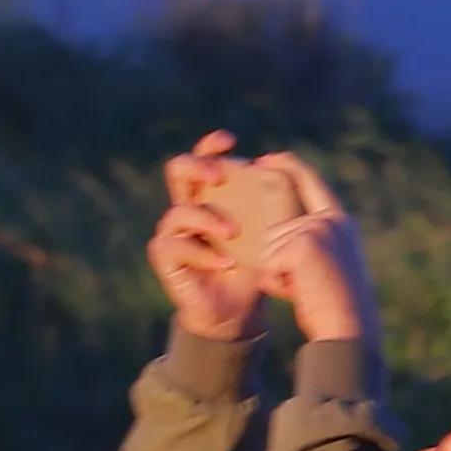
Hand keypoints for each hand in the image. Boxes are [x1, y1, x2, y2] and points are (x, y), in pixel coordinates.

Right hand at [150, 135, 254, 340]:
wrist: (240, 309)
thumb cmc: (256, 264)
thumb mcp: (270, 232)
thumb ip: (274, 203)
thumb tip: (285, 169)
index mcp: (211, 194)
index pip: (205, 158)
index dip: (211, 145)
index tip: (230, 141)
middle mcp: (188, 206)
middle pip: (177, 169)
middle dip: (197, 166)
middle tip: (220, 175)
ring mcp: (173, 230)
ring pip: (178, 211)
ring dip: (208, 218)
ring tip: (234, 232)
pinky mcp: (165, 255)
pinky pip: (176, 244)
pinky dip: (204, 253)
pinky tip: (227, 262)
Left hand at [229, 150, 371, 347]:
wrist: (349, 331)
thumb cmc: (335, 307)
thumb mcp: (328, 266)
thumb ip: (307, 242)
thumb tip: (272, 233)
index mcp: (340, 220)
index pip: (309, 180)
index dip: (286, 165)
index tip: (265, 160)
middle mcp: (331, 220)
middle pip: (276, 226)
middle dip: (277, 260)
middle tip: (307, 285)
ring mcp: (317, 230)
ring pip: (268, 246)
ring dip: (276, 274)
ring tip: (305, 290)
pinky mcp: (302, 245)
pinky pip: (267, 262)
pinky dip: (274, 284)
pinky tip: (298, 294)